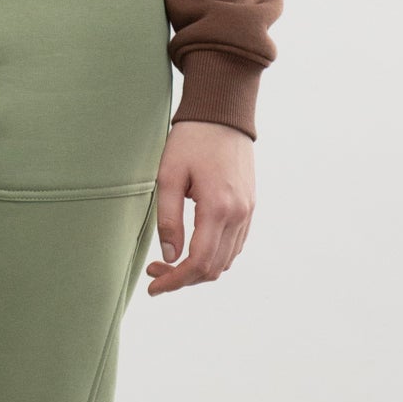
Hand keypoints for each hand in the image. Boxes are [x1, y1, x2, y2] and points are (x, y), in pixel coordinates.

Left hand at [145, 119, 254, 295]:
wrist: (223, 114)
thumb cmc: (191, 140)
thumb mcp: (168, 176)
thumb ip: (168, 220)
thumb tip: (169, 257)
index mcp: (218, 208)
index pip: (199, 262)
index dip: (175, 281)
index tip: (153, 287)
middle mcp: (239, 214)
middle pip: (214, 268)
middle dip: (183, 278)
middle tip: (155, 272)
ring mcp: (248, 211)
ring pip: (226, 260)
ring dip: (198, 269)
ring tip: (170, 261)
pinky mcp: (249, 206)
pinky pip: (235, 245)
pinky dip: (214, 256)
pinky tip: (192, 248)